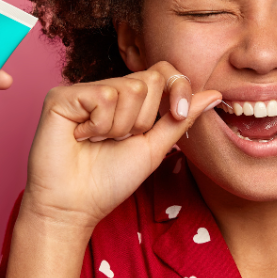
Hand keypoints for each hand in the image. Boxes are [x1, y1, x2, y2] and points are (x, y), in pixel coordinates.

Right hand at [20, 62, 220, 232]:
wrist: (76, 205)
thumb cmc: (110, 180)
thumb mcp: (155, 148)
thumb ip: (181, 119)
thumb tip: (215, 94)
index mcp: (129, 100)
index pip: (162, 72)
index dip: (177, 87)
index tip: (178, 112)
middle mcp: (106, 90)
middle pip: (150, 79)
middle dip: (144, 119)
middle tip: (120, 140)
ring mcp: (83, 90)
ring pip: (129, 88)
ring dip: (121, 127)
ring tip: (99, 141)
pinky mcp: (62, 96)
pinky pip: (103, 96)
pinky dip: (99, 124)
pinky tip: (82, 137)